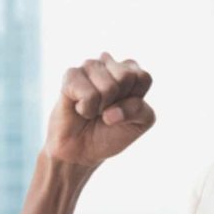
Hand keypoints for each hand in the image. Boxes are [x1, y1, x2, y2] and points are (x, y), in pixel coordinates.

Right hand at [43, 52, 155, 167]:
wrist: (82, 149)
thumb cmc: (112, 132)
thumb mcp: (139, 124)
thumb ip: (139, 110)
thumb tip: (112, 110)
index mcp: (131, 71)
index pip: (143, 77)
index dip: (135, 101)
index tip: (124, 109)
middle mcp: (109, 63)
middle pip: (126, 77)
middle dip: (119, 102)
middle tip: (107, 109)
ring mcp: (89, 67)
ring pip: (108, 87)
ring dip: (102, 108)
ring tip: (94, 110)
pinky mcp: (71, 76)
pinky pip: (88, 94)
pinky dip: (87, 109)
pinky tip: (81, 108)